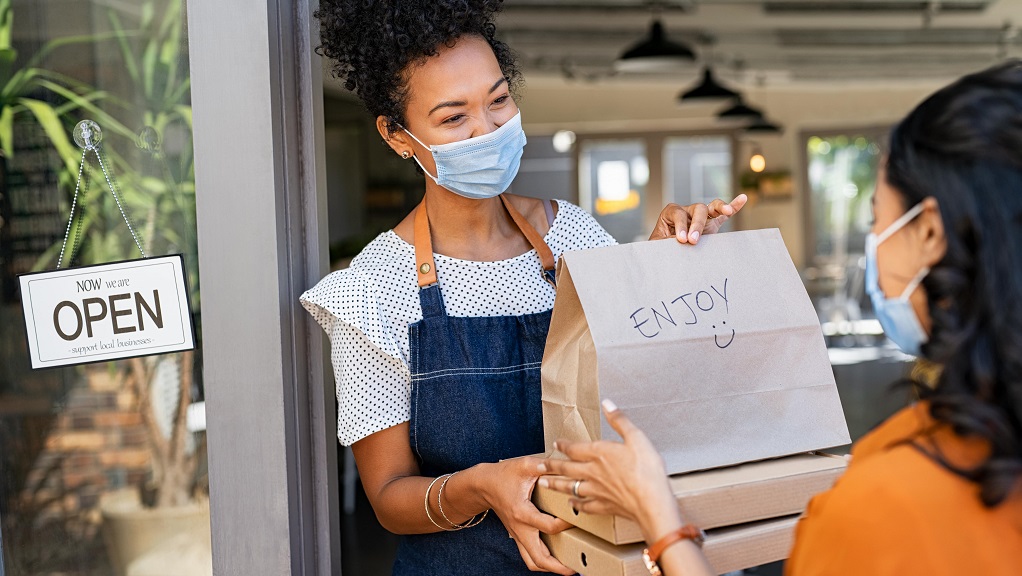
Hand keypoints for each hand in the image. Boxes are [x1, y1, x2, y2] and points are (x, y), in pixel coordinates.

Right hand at [482, 456, 573, 574]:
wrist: (483, 485)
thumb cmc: (502, 476)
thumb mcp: (523, 465)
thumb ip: (543, 465)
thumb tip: (563, 464)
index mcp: (522, 513)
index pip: (549, 527)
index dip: (566, 524)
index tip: (578, 517)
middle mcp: (520, 529)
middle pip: (540, 558)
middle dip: (559, 566)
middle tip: (577, 565)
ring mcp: (518, 535)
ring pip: (533, 562)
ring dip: (550, 568)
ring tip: (568, 567)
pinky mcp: (517, 536)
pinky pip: (529, 556)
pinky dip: (543, 561)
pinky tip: (556, 558)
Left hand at [538, 400, 682, 543]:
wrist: (651, 501)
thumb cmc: (646, 470)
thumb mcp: (636, 438)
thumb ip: (620, 421)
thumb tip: (607, 403)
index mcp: (599, 453)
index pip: (574, 448)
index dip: (563, 445)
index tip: (555, 444)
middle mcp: (593, 472)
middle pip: (566, 468)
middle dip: (551, 466)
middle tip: (538, 466)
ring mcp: (597, 491)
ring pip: (570, 487)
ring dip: (556, 484)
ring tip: (544, 483)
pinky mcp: (604, 506)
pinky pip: (585, 505)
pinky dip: (576, 504)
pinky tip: (571, 504)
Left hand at [649, 194, 747, 243]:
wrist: (666, 254)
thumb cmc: (660, 248)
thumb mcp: (660, 246)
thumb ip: (669, 243)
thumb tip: (682, 244)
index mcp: (671, 213)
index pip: (678, 214)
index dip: (681, 226)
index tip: (682, 240)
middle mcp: (687, 211)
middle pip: (697, 209)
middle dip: (697, 224)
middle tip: (693, 240)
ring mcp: (701, 217)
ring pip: (712, 207)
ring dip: (720, 208)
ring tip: (727, 211)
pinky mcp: (712, 224)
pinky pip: (723, 214)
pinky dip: (733, 206)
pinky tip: (742, 198)